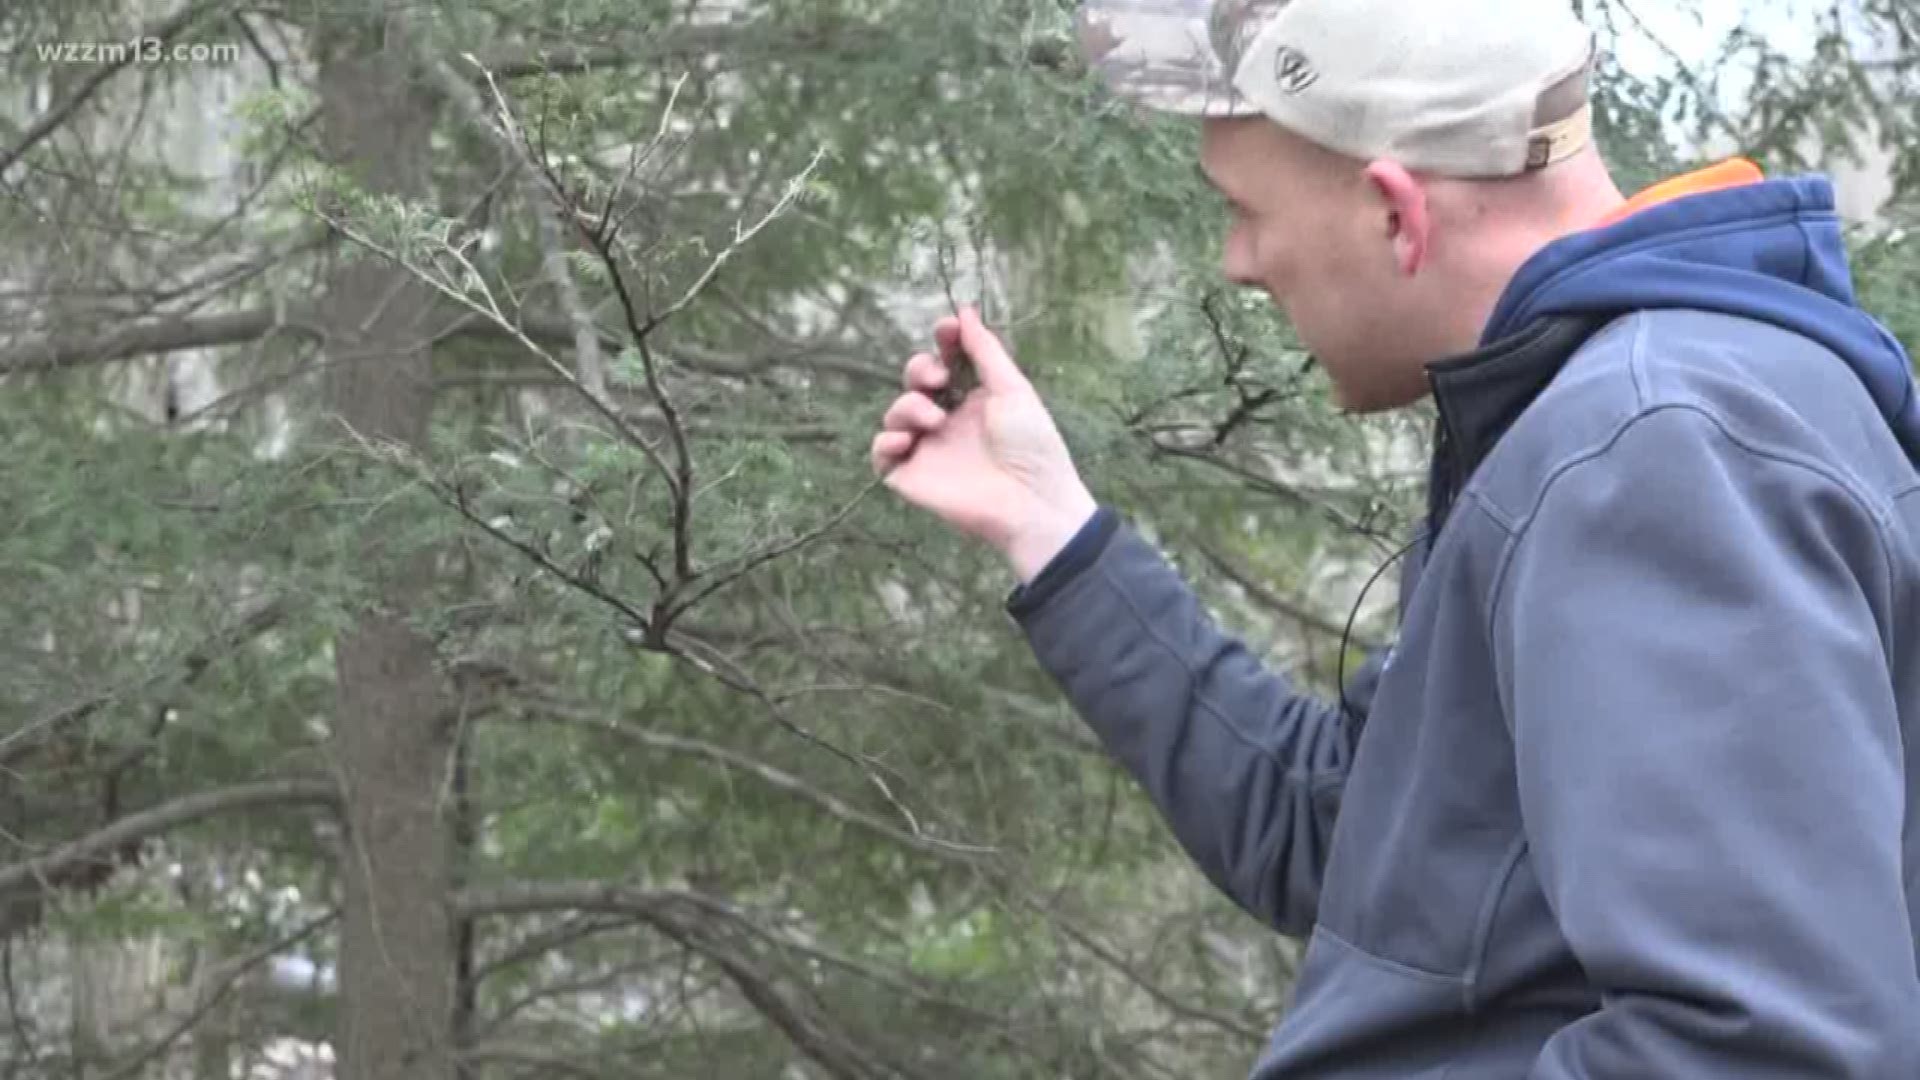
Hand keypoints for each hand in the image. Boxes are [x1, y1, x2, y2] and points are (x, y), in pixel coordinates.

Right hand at [871, 307, 1097, 580]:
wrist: (1031, 501)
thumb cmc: (1033, 446)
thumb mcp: (1012, 388)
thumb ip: (986, 350)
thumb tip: (965, 311)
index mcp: (973, 400)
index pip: (946, 362)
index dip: (942, 343)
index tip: (947, 328)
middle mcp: (947, 421)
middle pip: (914, 381)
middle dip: (918, 368)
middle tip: (937, 377)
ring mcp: (928, 449)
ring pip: (896, 413)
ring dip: (908, 406)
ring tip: (935, 420)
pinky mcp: (911, 477)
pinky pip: (881, 454)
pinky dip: (885, 442)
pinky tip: (905, 440)